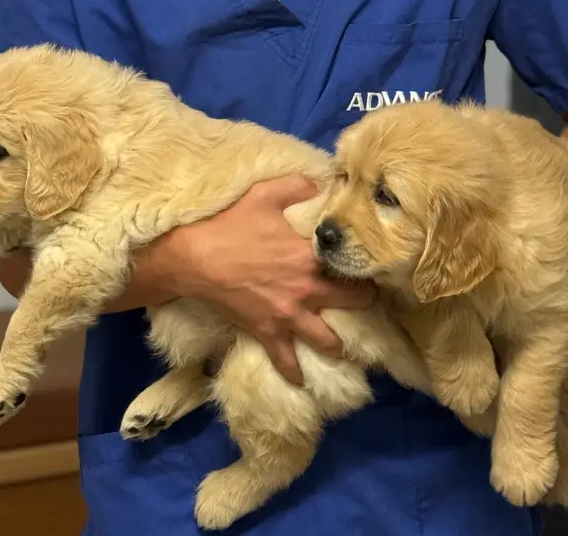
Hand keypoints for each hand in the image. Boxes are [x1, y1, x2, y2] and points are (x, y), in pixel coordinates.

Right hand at [137, 175, 375, 384]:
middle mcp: (307, 289)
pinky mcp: (267, 331)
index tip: (371, 266)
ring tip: (345, 349)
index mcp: (311, 256)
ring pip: (325, 339)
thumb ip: (298, 187)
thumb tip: (320, 185)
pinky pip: (285, 360)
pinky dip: (294, 372)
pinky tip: (301, 381)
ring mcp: (288, 315)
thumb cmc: (232, 224)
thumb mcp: (266, 194)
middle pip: (349, 302)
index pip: (351, 264)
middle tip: (369, 304)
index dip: (364, 265)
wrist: (196, 257)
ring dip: (337, 345)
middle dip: (363, 304)